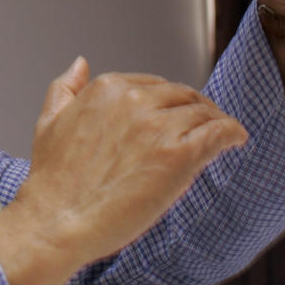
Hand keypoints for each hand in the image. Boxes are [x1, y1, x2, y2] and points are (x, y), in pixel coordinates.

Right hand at [0, 57, 248, 284]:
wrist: (57, 222)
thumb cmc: (52, 182)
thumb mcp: (48, 122)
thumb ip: (66, 88)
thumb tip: (80, 63)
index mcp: (107, 88)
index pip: (154, 85)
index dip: (169, 102)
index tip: (176, 118)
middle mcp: (134, 100)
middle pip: (183, 96)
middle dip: (197, 109)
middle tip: (205, 127)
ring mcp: (158, 127)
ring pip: (204, 114)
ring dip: (216, 123)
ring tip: (223, 136)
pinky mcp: (179, 155)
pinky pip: (219, 133)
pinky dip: (232, 134)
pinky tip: (236, 140)